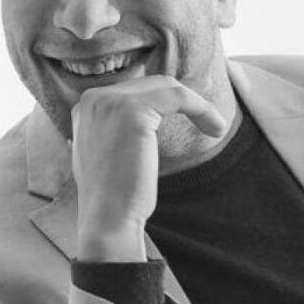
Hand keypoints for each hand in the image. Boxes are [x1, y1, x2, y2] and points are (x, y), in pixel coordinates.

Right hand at [71, 75, 226, 261]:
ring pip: (166, 86)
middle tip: (208, 112)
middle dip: (184, 95)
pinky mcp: (131, 110)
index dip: (167, 95)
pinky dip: (201, 108)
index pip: (135, 89)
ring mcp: (110, 101)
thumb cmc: (115, 193)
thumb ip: (123, 125)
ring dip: (197, 104)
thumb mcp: (113, 149)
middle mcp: (94, 98)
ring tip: (215, 126)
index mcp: (88, 105)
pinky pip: (177, 97)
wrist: (107, 220)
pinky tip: (215, 128)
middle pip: (150, 83)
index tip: (194, 102)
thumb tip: (155, 108)